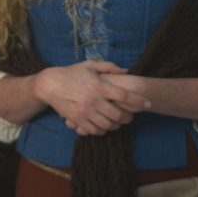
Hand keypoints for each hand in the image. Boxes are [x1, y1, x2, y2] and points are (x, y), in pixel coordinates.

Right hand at [35, 60, 150, 135]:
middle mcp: (94, 100)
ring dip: (115, 125)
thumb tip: (125, 70)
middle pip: (118, 114)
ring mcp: (86, 112)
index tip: (147, 103)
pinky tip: (103, 126)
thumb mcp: (89, 65)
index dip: (138, 100)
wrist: (49, 85)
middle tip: (130, 116)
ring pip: (108, 125)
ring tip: (117, 122)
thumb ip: (108, 67)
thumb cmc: (70, 73)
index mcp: (99, 86)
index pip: (124, 96)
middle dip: (128, 117)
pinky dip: (102, 130)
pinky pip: (94, 130)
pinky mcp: (78, 120)